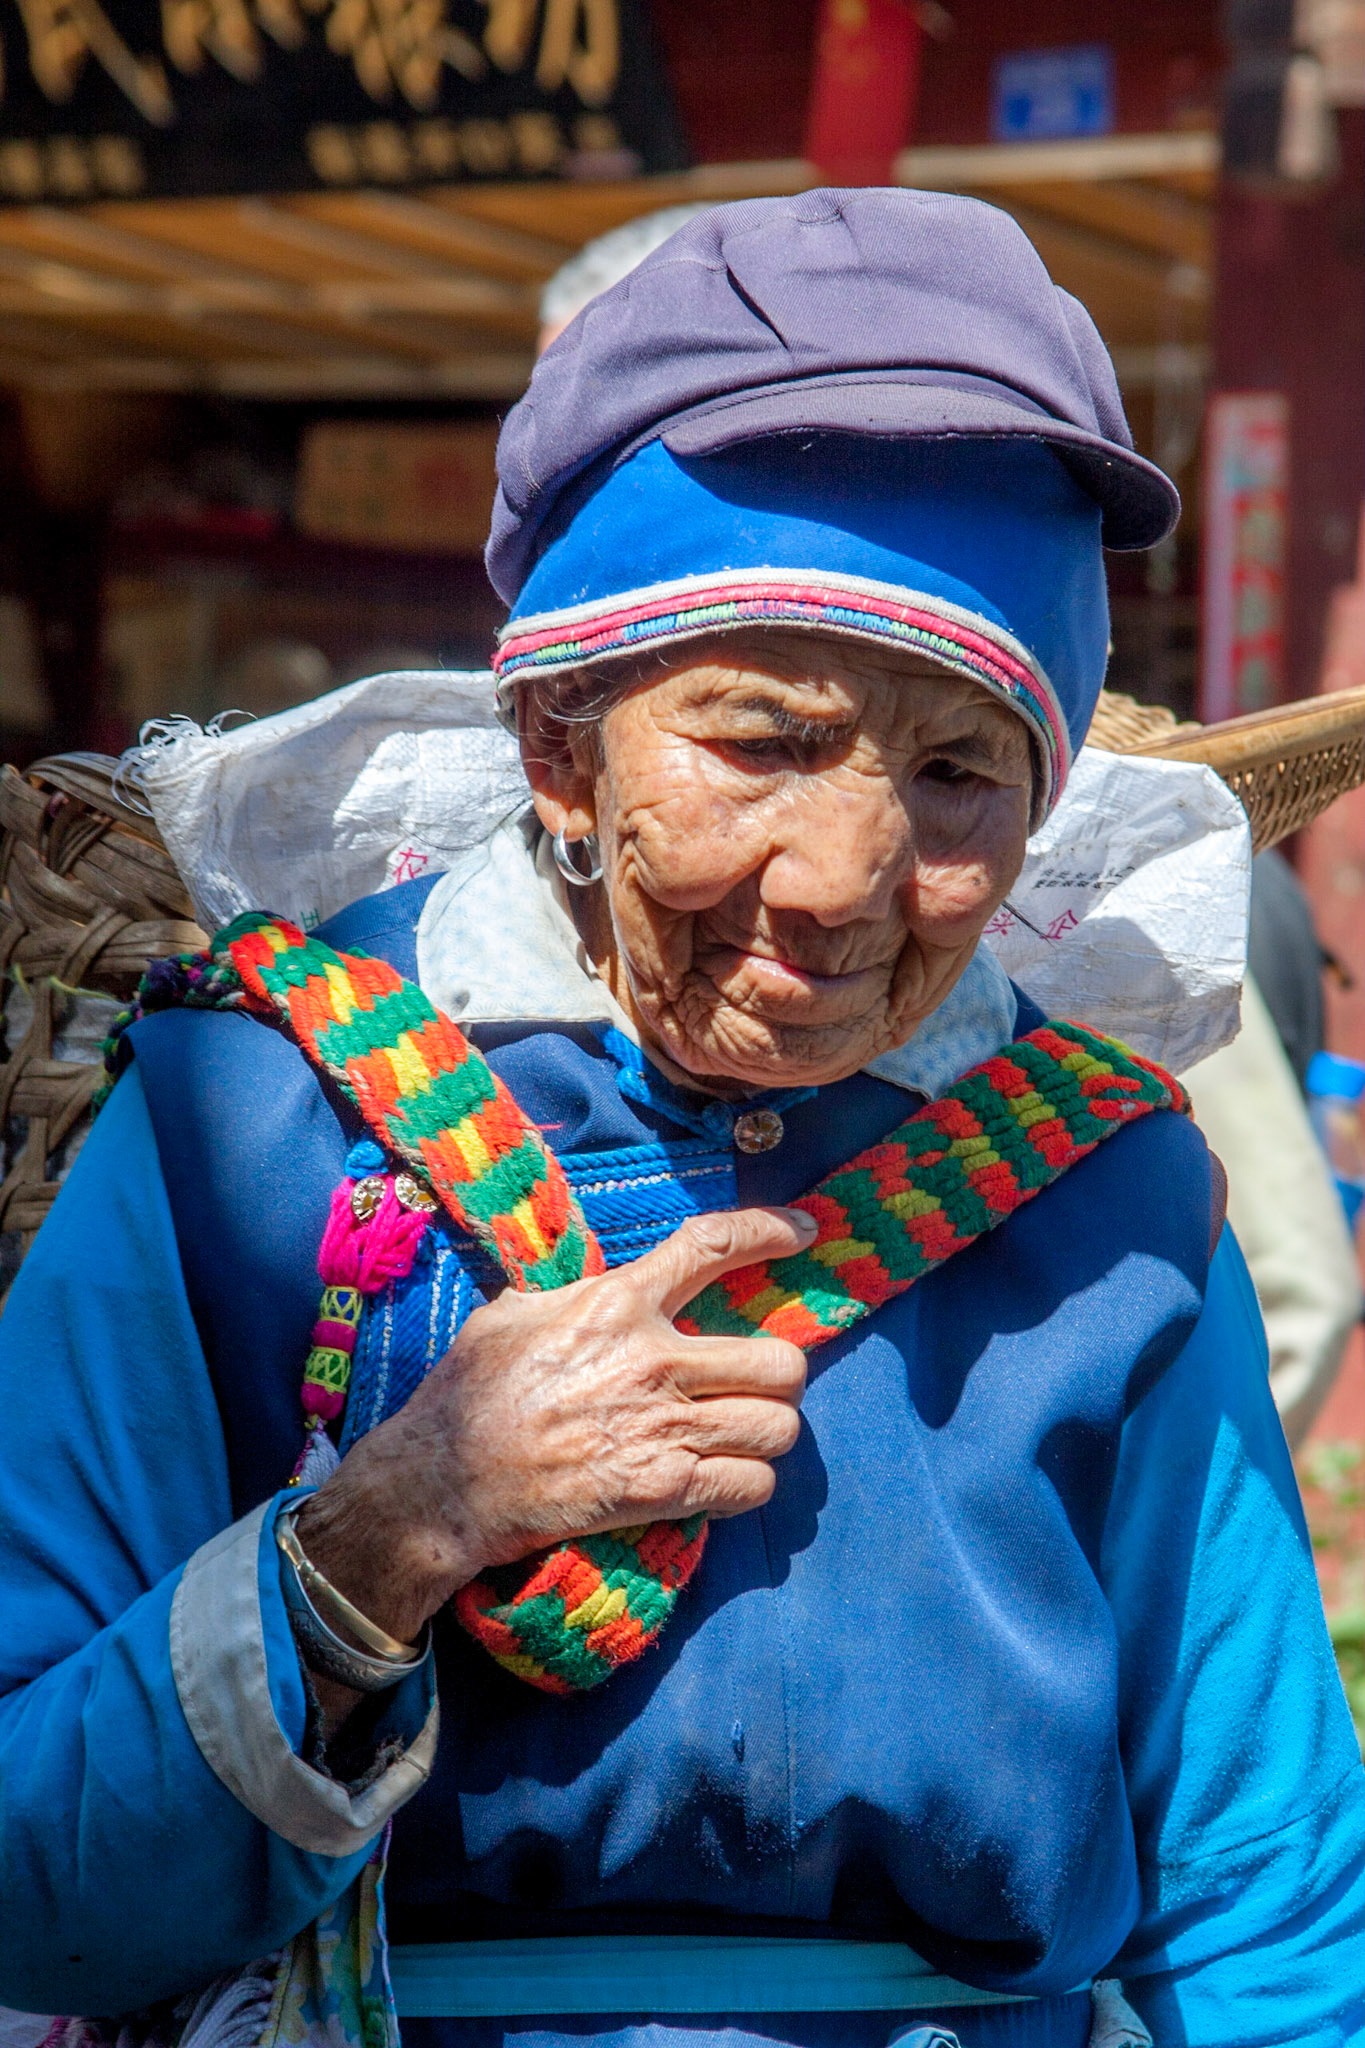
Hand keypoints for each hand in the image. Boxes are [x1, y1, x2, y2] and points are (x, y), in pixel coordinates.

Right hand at [294, 1206, 815, 1653]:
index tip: (805, 1231)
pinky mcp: (661, 1490)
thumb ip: (571, 1292)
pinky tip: (723, 1479)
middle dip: (779, 1375)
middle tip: (757, 1384)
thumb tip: (596, 1278)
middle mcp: (653, 1360)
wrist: (442, 1483)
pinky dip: (747, 1485)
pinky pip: (753, 1485)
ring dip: (768, 1433)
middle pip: (781, 1361)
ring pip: (779, 1427)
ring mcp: (662, 1427)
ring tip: (743, 1435)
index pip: (712, 1245)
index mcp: (617, 1303)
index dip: (770, 1230)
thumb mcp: (511, 1313)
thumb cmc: (468, 1393)